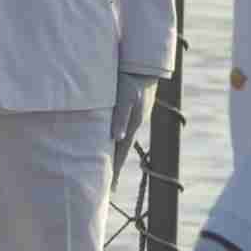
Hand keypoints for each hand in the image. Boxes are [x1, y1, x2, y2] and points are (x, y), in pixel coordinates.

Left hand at [109, 71, 159, 189]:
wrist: (143, 61)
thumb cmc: (131, 78)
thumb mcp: (126, 96)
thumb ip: (121, 116)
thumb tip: (117, 138)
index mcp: (131, 124)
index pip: (121, 154)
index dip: (115, 171)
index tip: (111, 189)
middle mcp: (132, 124)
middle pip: (121, 151)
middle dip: (115, 169)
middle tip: (108, 188)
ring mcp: (133, 117)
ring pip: (120, 141)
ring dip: (114, 156)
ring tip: (107, 170)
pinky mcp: (130, 109)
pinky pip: (121, 130)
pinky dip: (115, 141)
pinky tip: (111, 143)